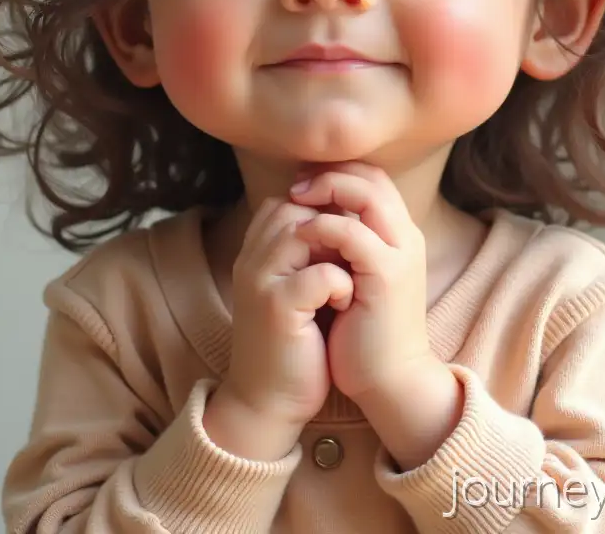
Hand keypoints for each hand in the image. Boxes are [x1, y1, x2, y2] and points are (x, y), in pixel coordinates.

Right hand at [215, 197, 354, 432]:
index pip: (285, 201)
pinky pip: (320, 274)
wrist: (268, 403)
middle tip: (353, 257)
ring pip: (305, 231)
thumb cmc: (294, 344)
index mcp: (255, 252)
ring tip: (352, 277)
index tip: (345, 238)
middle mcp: (251, 259)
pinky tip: (346, 304)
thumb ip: (308, 253)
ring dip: (338, 250)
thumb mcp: (297, 288)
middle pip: (294, 208)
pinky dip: (342, 285)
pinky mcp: (278, 307)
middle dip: (332, 225)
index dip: (321, 210)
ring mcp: (261, 280)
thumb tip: (344, 217)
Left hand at [289, 162, 431, 402]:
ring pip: (368, 194)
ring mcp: (400, 253)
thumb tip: (309, 215)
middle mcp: (405, 236)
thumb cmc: (362, 331)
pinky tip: (301, 234)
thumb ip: (343, 245)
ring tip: (295, 199)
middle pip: (373, 176)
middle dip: (330, 172)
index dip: (338, 171)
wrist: (389, 381)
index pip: (373, 178)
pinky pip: (354, 234)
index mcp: (398, 234)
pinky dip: (324, 226)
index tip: (302, 178)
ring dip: (327, 189)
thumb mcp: (353, 276)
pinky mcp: (388, 275)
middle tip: (296, 183)